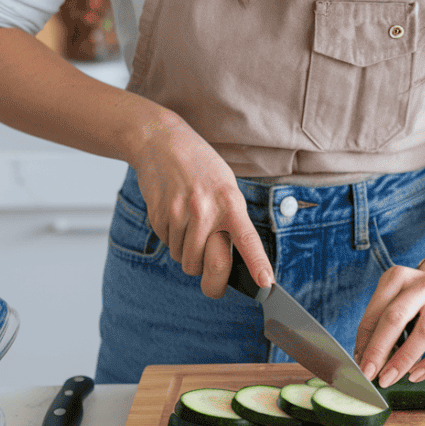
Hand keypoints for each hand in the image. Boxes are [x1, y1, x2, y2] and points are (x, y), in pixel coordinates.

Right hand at [132, 111, 272, 296]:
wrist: (161, 141)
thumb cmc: (199, 166)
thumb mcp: (226, 185)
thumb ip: (231, 218)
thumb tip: (230, 259)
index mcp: (229, 201)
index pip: (247, 238)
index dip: (257, 263)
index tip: (266, 283)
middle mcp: (205, 209)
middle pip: (204, 266)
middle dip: (208, 277)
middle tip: (211, 275)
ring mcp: (179, 213)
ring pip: (184, 259)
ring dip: (187, 252)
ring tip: (190, 225)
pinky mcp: (158, 215)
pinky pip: (167, 245)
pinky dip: (172, 239)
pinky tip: (175, 215)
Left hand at [354, 257, 424, 386]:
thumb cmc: (414, 297)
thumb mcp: (392, 301)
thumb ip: (377, 326)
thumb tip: (363, 360)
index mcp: (398, 277)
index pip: (376, 312)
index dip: (365, 341)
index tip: (359, 366)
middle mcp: (423, 285)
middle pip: (397, 318)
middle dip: (380, 349)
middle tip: (369, 375)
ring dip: (404, 360)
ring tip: (389, 378)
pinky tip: (415, 375)